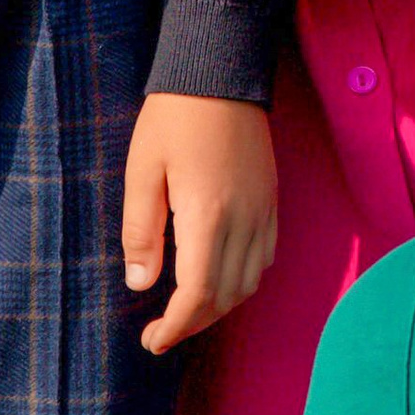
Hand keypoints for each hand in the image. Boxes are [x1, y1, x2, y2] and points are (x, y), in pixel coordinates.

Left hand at [123, 94, 277, 354]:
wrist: (221, 73)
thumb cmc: (173, 118)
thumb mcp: (142, 171)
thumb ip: (142, 231)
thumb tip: (142, 285)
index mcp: (207, 217)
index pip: (197, 295)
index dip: (176, 327)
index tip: (152, 341)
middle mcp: (243, 222)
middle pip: (226, 298)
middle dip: (194, 324)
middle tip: (161, 333)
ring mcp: (263, 213)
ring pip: (249, 284)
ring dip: (218, 307)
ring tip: (186, 311)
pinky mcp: (272, 202)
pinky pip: (264, 259)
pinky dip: (241, 281)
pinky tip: (217, 277)